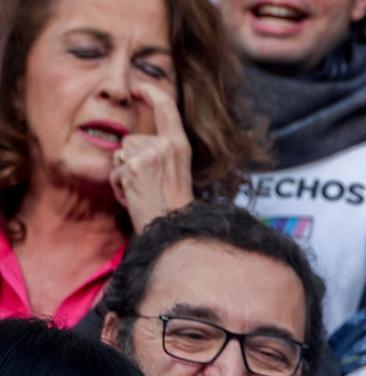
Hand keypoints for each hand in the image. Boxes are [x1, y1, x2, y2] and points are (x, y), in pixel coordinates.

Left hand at [110, 85, 193, 231]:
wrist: (173, 228)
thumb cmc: (172, 208)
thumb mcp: (175, 172)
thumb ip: (160, 153)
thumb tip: (130, 145)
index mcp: (180, 145)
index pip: (166, 107)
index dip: (151, 92)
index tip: (138, 87)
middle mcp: (166, 145)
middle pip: (131, 139)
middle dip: (129, 159)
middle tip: (146, 184)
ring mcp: (150, 154)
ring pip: (120, 154)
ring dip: (123, 174)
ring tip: (141, 192)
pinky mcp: (133, 166)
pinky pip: (114, 172)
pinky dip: (119, 187)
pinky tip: (134, 198)